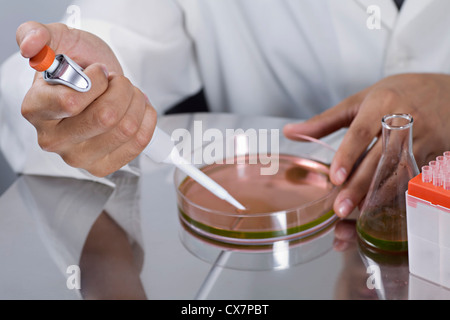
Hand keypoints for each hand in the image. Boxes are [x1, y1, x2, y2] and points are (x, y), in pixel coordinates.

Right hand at [17, 21, 156, 176]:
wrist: (98, 84)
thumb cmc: (78, 65)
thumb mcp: (59, 39)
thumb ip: (37, 33)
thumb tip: (31, 47)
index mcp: (35, 110)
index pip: (72, 102)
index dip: (96, 81)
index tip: (98, 71)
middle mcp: (52, 139)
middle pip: (105, 118)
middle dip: (121, 89)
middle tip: (117, 81)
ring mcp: (77, 157)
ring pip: (125, 129)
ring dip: (136, 102)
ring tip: (127, 94)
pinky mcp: (101, 167)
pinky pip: (138, 143)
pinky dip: (146, 119)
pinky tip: (138, 109)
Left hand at [284, 73, 449, 217]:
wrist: (447, 91)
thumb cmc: (397, 93)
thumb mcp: (360, 100)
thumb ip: (324, 121)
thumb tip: (290, 132)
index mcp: (382, 104)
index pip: (361, 133)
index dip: (348, 156)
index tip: (335, 177)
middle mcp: (405, 122)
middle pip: (379, 159)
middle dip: (359, 186)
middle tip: (339, 208)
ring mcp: (424, 140)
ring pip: (398, 173)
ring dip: (378, 195)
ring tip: (357, 213)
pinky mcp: (434, 154)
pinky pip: (413, 178)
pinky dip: (396, 194)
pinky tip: (380, 207)